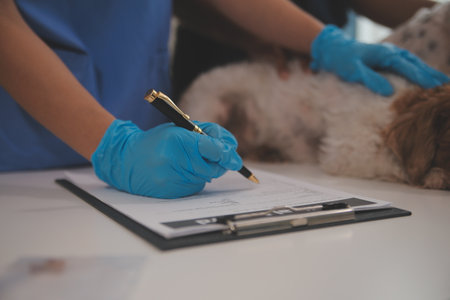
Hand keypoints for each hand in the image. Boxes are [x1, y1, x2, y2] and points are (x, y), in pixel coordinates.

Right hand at [91, 120, 242, 197]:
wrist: (126, 160)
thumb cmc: (156, 142)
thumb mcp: (179, 130)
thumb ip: (206, 136)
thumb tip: (231, 153)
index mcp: (177, 140)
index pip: (211, 148)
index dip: (226, 152)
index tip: (234, 157)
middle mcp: (175, 161)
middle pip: (213, 166)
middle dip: (216, 161)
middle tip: (210, 154)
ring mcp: (173, 180)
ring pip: (206, 177)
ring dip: (203, 169)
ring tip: (184, 160)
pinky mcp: (172, 193)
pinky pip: (196, 186)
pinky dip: (194, 179)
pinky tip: (179, 172)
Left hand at [310, 25, 448, 95]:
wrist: (334, 49)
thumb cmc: (341, 61)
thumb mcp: (352, 71)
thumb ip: (370, 79)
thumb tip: (389, 92)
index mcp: (385, 55)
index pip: (408, 68)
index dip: (421, 78)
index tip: (433, 88)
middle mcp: (392, 52)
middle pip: (417, 64)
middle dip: (432, 76)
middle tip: (445, 88)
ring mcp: (392, 54)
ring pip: (415, 63)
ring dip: (429, 73)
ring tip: (442, 84)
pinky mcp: (389, 58)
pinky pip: (409, 65)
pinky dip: (420, 71)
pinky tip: (426, 78)